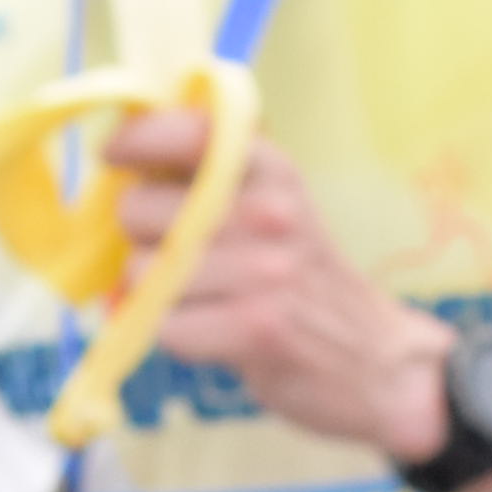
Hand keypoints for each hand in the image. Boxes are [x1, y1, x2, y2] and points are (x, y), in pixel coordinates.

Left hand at [107, 105, 448, 456]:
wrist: (377, 361)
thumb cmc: (303, 281)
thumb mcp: (276, 206)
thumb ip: (211, 180)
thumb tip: (119, 163)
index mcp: (271, 169)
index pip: (183, 131)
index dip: (133, 142)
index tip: (115, 158)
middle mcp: (269, 210)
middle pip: (139, 210)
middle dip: (140, 239)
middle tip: (179, 258)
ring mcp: (264, 270)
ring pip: (143, 273)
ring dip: (157, 297)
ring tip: (205, 302)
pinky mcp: (255, 327)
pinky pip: (166, 327)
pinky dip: (178, 336)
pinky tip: (214, 334)